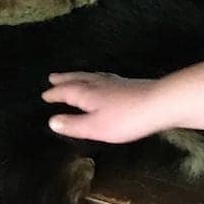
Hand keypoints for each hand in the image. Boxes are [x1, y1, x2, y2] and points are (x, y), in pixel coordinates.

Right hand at [43, 72, 168, 144]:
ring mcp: (115, 82)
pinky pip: (103, 78)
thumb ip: (73, 124)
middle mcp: (99, 83)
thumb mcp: (95, 127)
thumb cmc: (125, 119)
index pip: (66, 91)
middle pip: (77, 79)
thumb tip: (52, 121)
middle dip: (64, 79)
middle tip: (52, 77)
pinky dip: (95, 78)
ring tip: (73, 76)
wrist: (159, 103)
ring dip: (79, 76)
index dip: (55, 93)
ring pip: (91, 76)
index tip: (44, 95)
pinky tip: (102, 81)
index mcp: (87, 93)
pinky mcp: (128, 84)